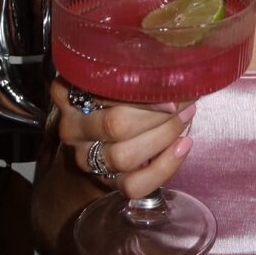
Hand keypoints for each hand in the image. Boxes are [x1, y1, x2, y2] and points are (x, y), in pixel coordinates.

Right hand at [49, 78, 195, 198]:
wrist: (101, 139)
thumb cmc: (117, 96)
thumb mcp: (115, 77)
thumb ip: (133, 72)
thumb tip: (175, 69)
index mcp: (68, 93)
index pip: (101, 91)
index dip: (141, 90)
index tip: (172, 86)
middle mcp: (72, 127)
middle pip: (115, 125)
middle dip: (157, 114)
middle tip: (185, 101)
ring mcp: (86, 158)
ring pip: (124, 156)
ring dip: (163, 136)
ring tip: (186, 118)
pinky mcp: (106, 182)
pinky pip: (134, 185)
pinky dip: (165, 167)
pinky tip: (183, 145)